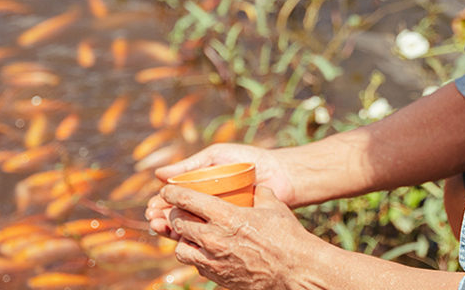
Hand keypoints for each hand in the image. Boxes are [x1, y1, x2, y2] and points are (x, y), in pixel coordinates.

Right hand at [147, 143, 300, 238]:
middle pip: (180, 216)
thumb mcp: (218, 157)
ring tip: (163, 229)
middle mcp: (209, 204)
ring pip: (192, 229)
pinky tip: (185, 241)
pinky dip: (197, 242)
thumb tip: (158, 174)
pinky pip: (213, 239)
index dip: (161, 204)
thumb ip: (191, 165)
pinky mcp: (234, 231)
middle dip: (164, 219)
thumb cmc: (250, 160)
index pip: (176, 198)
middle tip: (154, 221)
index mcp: (203, 187)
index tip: (151, 208)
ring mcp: (221, 219)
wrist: (283, 174)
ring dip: (174, 231)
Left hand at [162, 185, 329, 289]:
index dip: (172, 192)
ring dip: (183, 239)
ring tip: (193, 235)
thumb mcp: (274, 206)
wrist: (297, 272)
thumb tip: (255, 187)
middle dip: (177, 215)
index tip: (167, 190)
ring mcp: (213, 261)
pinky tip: (208, 252)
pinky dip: (197, 257)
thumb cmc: (288, 237)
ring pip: (180, 249)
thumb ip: (259, 193)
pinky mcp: (218, 277)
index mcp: (225, 216)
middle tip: (182, 211)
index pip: (185, 199)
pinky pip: (196, 266)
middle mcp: (213, 239)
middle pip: (178, 223)